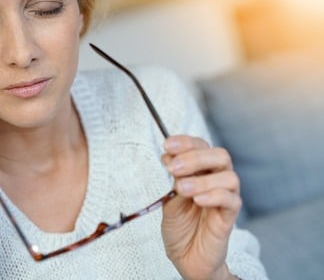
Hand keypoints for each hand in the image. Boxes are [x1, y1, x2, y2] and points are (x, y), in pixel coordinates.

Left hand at [161, 135, 240, 279]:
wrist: (186, 257)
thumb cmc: (180, 227)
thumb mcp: (169, 201)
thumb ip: (173, 182)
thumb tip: (170, 158)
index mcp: (201, 171)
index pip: (201, 146)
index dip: (186, 142)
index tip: (167, 145)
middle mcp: (216, 180)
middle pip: (219, 156)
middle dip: (195, 157)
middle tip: (174, 168)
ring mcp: (225, 197)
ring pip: (229, 177)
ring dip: (203, 179)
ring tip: (182, 188)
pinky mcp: (229, 216)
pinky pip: (231, 200)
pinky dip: (214, 196)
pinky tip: (197, 200)